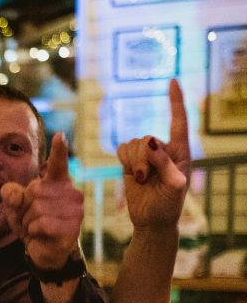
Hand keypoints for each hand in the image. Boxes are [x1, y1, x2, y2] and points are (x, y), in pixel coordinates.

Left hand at [1, 133, 83, 269]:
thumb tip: (15, 193)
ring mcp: (75, 210)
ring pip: (37, 209)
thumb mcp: (15, 206)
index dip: (58, 150)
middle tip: (31, 218)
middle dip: (24, 208)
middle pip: (33, 191)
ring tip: (36, 227)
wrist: (42, 249)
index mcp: (57, 182)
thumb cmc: (31, 222)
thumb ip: (10, 195)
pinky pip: (42, 224)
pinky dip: (34, 231)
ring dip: (28, 221)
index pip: (58, 164)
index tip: (60, 136)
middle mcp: (70, 192)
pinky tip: (41, 234)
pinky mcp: (73, 227)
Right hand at [116, 79, 189, 231]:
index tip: (172, 81)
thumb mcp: (174, 186)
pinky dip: (123, 159)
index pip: (179, 122)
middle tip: (144, 179)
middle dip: (142, 159)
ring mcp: (146, 155)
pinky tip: (129, 172)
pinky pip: (122, 148)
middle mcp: (164, 150)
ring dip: (133, 163)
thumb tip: (150, 142)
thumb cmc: (168, 205)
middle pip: (147, 139)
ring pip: (133, 143)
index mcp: (181, 152)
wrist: (151, 220)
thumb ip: (165, 163)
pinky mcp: (130, 162)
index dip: (176, 101)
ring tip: (140, 180)